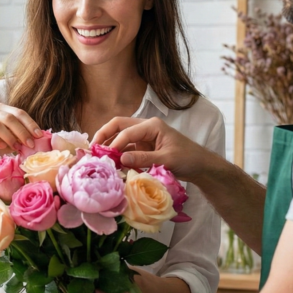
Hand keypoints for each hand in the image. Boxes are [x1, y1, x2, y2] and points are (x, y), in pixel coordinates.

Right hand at [0, 103, 43, 170]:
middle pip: (8, 117)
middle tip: (30, 144)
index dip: (30, 123)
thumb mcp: (14, 138)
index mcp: (1, 109)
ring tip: (17, 147)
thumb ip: (24, 134)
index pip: (18, 112)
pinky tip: (2, 147)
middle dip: (22, 131)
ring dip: (9, 137)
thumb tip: (42, 137)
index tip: (39, 135)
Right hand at [92, 116, 214, 182]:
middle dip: (104, 135)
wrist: (200, 166)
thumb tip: (121, 159)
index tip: (106, 157)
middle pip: (118, 126)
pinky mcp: (143, 147)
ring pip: (120, 136)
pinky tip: (112, 164)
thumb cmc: (188, 159)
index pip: (127, 131)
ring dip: (109, 145)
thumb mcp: (166, 160)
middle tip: (92, 148)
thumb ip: (143, 159)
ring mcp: (143, 137)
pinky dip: (118, 155)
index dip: (115, 143)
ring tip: (98, 157)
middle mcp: (145, 128)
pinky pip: (126, 148)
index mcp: (152, 126)